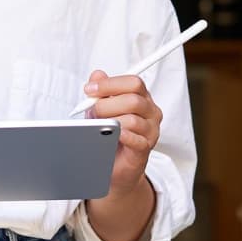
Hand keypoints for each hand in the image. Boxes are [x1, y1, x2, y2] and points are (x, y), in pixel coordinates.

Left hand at [85, 70, 162, 194]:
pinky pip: (136, 139)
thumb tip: (97, 75)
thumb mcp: (100, 110)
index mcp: (142, 98)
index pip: (133, 83)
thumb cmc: (109, 134)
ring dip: (111, 121)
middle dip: (107, 104)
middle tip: (93, 111)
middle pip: (134, 100)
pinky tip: (112, 135)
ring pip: (133, 119)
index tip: (89, 89)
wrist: (114, 165)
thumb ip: (100, 92)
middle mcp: (150, 112)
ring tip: (99, 126)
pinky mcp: (145, 149)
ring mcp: (151, 131)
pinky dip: (122, 136)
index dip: (110, 84)